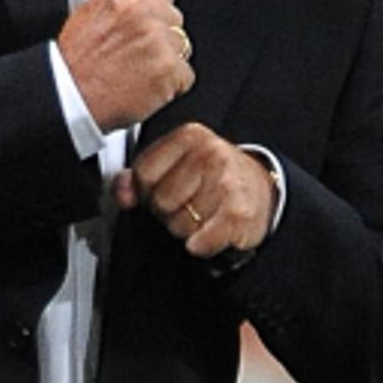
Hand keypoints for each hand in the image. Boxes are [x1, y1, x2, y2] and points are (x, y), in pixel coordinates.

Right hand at [57, 0, 194, 131]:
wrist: (69, 98)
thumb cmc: (73, 67)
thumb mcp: (87, 16)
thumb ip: (118, 6)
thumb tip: (140, 5)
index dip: (154, 19)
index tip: (144, 34)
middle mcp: (140, 9)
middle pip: (175, 20)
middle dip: (163, 40)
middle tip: (139, 59)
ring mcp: (156, 38)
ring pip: (182, 48)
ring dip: (167, 64)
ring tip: (139, 76)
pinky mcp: (168, 67)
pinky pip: (186, 76)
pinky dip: (172, 88)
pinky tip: (147, 90)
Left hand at [117, 123, 275, 257]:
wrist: (261, 189)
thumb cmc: (213, 177)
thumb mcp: (175, 165)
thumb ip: (138, 177)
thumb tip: (122, 193)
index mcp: (189, 136)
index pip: (144, 174)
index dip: (147, 191)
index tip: (164, 190)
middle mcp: (210, 155)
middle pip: (160, 201)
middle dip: (167, 212)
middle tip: (186, 205)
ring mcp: (226, 183)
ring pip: (178, 225)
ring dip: (185, 229)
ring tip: (201, 216)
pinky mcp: (238, 213)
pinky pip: (199, 243)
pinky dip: (200, 245)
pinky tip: (209, 232)